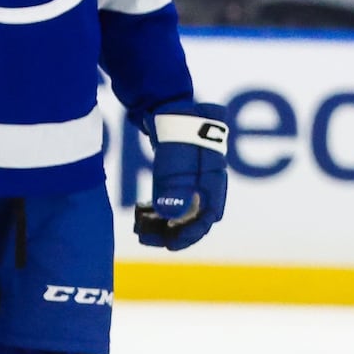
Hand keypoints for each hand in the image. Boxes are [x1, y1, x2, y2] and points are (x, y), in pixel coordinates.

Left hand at [137, 103, 229, 250]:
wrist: (173, 107)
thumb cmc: (178, 132)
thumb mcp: (175, 159)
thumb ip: (175, 186)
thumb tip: (170, 216)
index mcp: (213, 183)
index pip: (207, 219)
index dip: (189, 236)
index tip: (168, 245)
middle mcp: (207, 186)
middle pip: (195, 219)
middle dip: (173, 234)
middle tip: (146, 239)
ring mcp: (195, 181)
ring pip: (183, 212)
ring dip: (164, 224)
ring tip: (141, 229)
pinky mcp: (183, 177)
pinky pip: (175, 201)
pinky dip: (161, 211)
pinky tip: (143, 213)